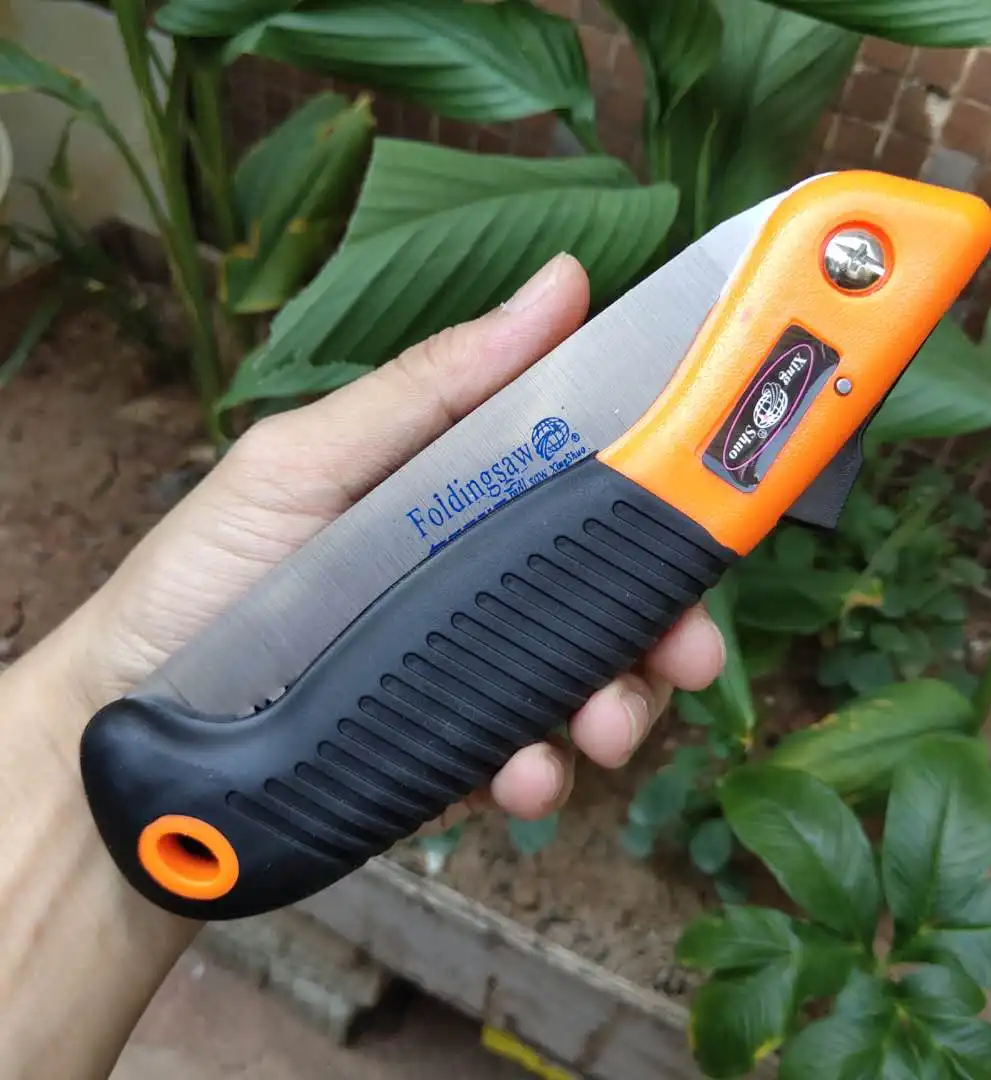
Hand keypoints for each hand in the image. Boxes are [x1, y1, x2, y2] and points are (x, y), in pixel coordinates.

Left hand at [67, 253, 725, 828]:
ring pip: (594, 685)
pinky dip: (544, 775)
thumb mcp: (307, 462)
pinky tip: (518, 779)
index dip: (665, 497)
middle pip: (613, 596)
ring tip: (598, 731)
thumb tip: (561, 282)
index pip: (593, 487)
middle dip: (668, 629)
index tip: (719, 507)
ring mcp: (476, 671)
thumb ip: (432, 387)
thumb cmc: (207, 576)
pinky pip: (532, 763)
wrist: (137, 726)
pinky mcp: (457, 751)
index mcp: (468, 497)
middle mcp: (484, 583)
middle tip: (688, 654)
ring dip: (623, 708)